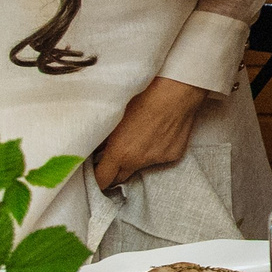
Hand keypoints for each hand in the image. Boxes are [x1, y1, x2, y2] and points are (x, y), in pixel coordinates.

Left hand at [91, 77, 217, 190]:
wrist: (176, 92)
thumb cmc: (143, 97)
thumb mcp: (115, 116)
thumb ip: (104, 138)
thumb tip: (96, 148)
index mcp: (120, 152)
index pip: (102, 179)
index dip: (96, 178)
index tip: (94, 172)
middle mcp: (138, 161)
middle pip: (120, 178)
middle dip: (114, 171)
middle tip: (111, 159)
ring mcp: (157, 159)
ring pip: (140, 167)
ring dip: (136, 159)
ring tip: (139, 138)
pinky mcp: (173, 155)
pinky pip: (158, 158)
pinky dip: (154, 150)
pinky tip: (158, 133)